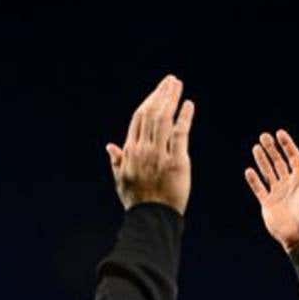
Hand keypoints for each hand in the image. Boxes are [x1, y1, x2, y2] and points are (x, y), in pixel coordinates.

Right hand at [106, 75, 194, 215]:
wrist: (151, 219)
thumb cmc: (137, 202)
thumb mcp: (121, 180)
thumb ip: (116, 161)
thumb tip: (110, 145)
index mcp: (130, 150)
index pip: (139, 118)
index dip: (149, 101)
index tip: (158, 91)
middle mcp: (143, 149)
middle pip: (152, 113)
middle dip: (161, 94)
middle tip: (171, 80)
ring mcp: (159, 154)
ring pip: (164, 119)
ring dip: (171, 99)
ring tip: (178, 85)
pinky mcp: (177, 162)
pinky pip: (180, 134)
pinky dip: (184, 117)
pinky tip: (189, 105)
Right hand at [244, 129, 298, 252]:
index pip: (293, 156)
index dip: (287, 144)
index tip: (279, 133)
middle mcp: (290, 184)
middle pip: (279, 162)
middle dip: (271, 149)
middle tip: (263, 136)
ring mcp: (279, 194)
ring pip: (268, 173)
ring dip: (262, 160)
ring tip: (256, 147)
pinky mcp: (269, 204)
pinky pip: (259, 189)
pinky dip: (254, 180)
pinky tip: (249, 170)